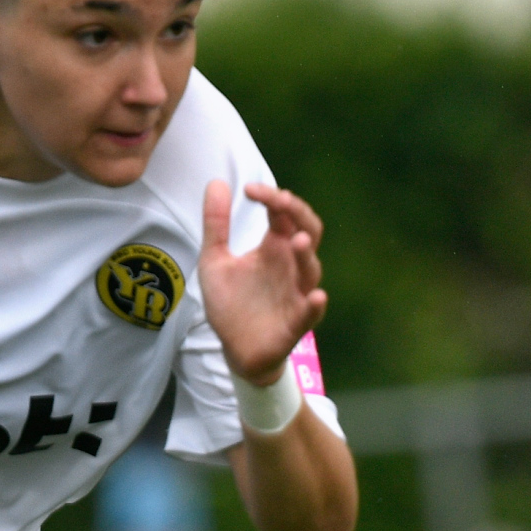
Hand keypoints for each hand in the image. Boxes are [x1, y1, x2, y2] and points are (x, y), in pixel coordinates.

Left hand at [199, 180, 327, 385]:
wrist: (234, 348)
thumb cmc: (230, 302)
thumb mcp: (214, 259)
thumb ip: (216, 224)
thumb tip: (216, 182)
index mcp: (274, 247)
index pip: (284, 213)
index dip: (273, 197)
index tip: (249, 190)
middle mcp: (290, 265)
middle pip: (310, 231)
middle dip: (299, 214)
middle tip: (281, 201)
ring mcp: (296, 292)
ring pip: (312, 269)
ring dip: (307, 254)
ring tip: (297, 240)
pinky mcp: (296, 321)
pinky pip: (311, 312)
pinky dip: (315, 304)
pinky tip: (316, 296)